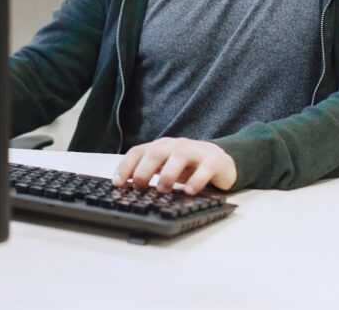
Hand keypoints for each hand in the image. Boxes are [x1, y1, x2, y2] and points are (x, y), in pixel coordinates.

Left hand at [112, 137, 236, 194]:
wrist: (221, 160)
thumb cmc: (189, 166)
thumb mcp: (165, 168)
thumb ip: (148, 173)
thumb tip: (125, 189)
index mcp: (161, 147)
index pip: (138, 151)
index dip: (126, 166)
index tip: (117, 184)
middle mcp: (176, 146)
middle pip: (156, 152)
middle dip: (144, 170)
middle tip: (140, 187)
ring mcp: (195, 151)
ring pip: (179, 156)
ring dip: (168, 174)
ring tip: (163, 190)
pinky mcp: (214, 161)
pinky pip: (205, 168)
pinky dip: (196, 180)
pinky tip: (189, 192)